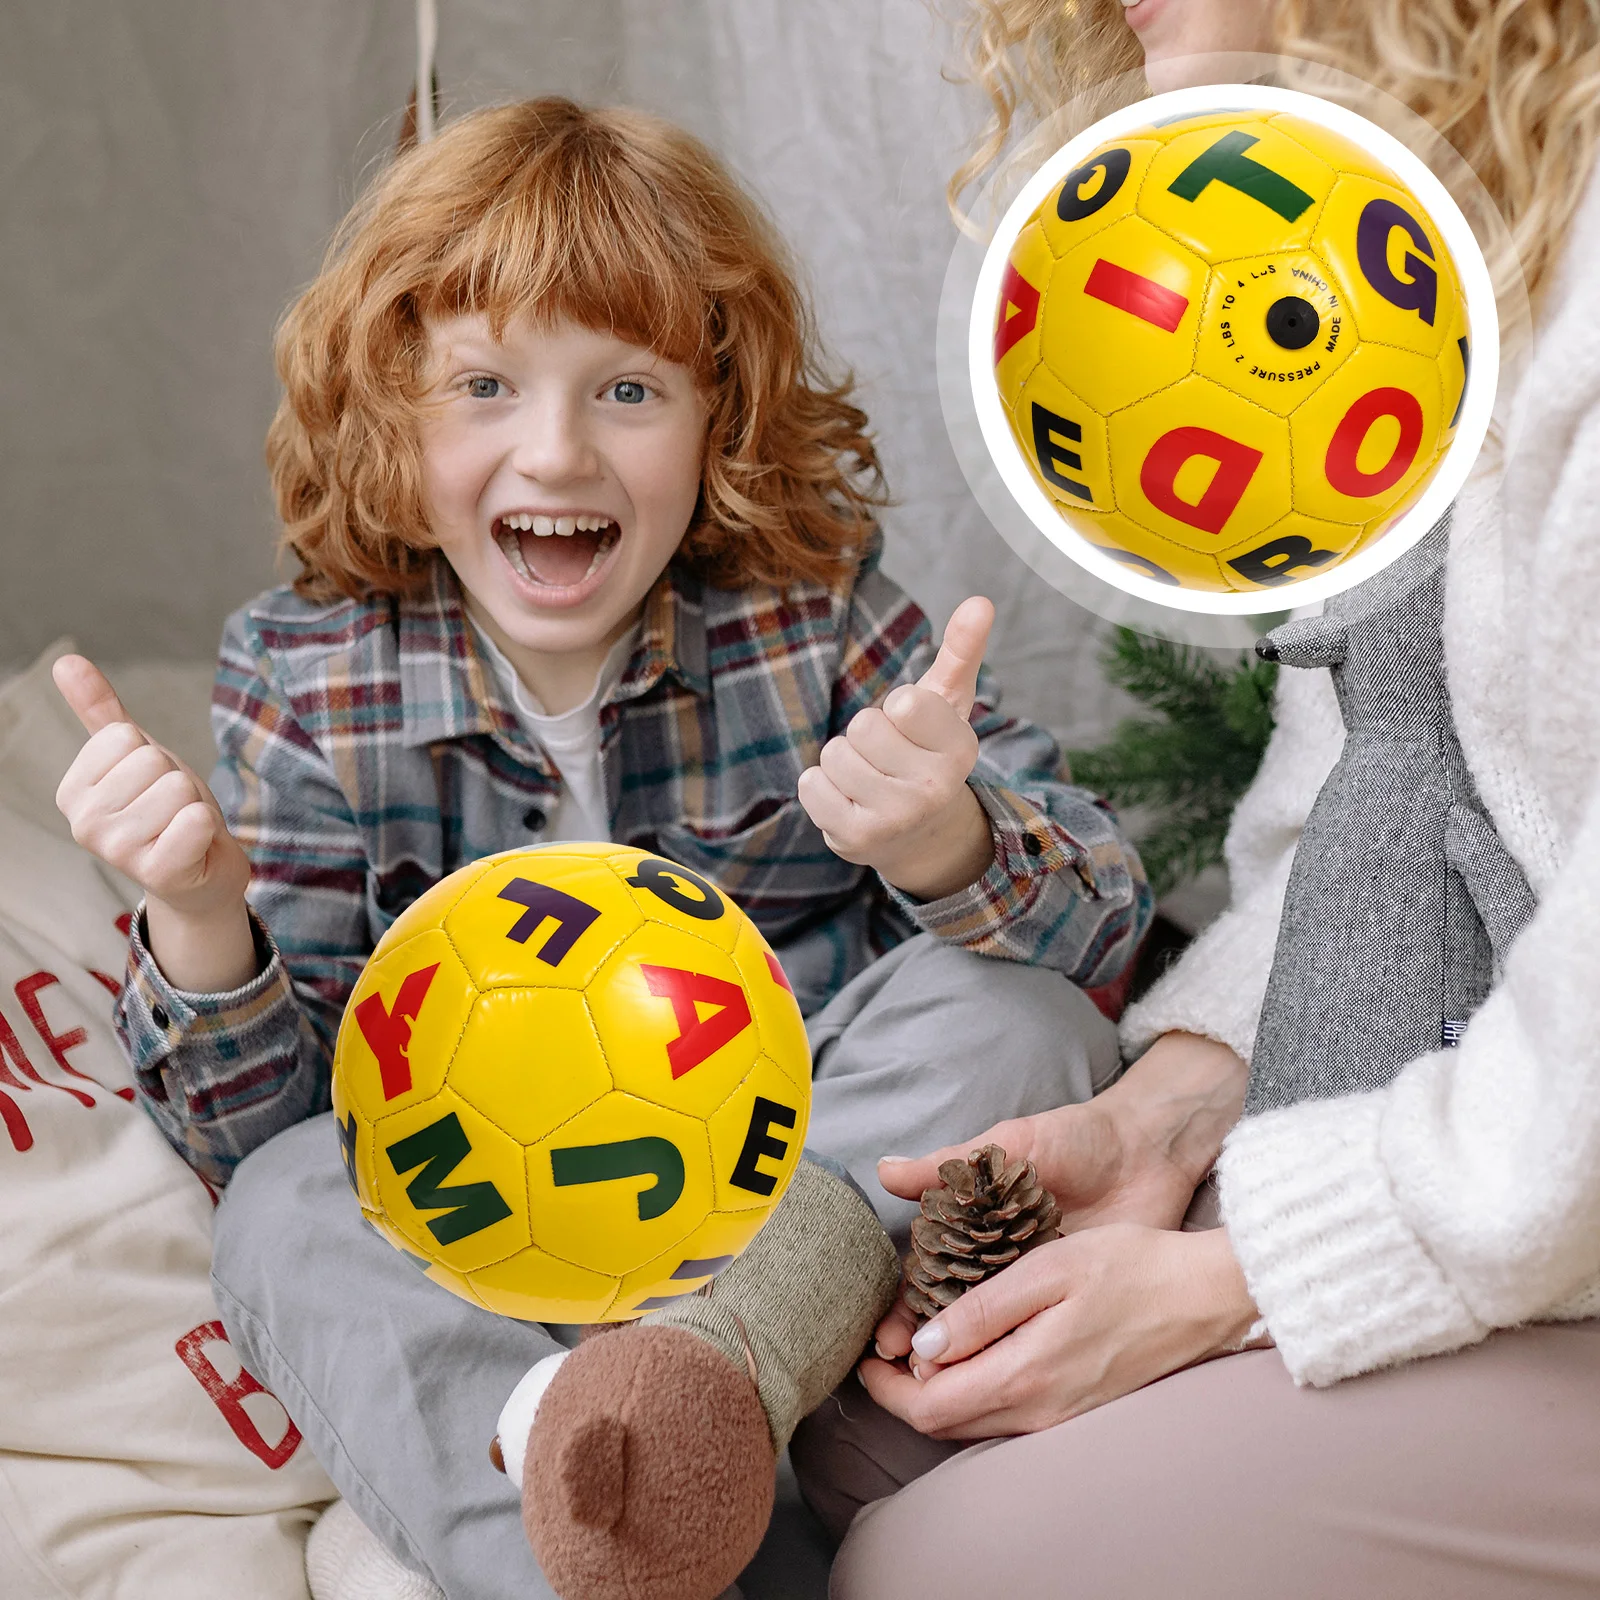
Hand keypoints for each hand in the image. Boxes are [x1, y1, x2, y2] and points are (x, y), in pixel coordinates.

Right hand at [54, 655, 255, 990]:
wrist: (202, 874)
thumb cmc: (167, 810)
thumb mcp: (136, 756)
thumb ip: (101, 711)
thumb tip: (66, 660)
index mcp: (72, 792)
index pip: (124, 736)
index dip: (154, 756)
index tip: (152, 786)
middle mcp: (84, 824)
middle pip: (153, 761)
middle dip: (177, 781)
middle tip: (174, 811)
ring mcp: (118, 853)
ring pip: (178, 789)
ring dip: (194, 805)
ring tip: (184, 828)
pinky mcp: (158, 873)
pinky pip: (194, 821)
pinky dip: (207, 827)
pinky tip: (196, 846)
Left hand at [798, 596, 996, 900]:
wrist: (919, 835)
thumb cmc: (926, 753)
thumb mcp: (947, 703)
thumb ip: (961, 650)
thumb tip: (980, 600)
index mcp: (960, 750)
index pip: (904, 702)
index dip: (898, 709)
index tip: (912, 730)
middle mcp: (933, 788)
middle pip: (863, 725)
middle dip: (866, 735)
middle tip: (886, 758)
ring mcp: (895, 818)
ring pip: (834, 754)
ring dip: (842, 761)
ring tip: (868, 780)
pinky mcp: (854, 839)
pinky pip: (810, 785)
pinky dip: (820, 787)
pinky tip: (848, 800)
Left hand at [857, 1225, 1258, 1439]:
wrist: (1205, 1296)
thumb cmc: (1129, 1266)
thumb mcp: (1047, 1270)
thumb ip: (981, 1311)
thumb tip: (922, 1344)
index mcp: (1024, 1376)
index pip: (928, 1409)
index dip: (885, 1386)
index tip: (865, 1352)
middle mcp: (1038, 1411)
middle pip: (943, 1424)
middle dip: (902, 1392)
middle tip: (882, 1347)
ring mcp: (1059, 1416)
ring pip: (972, 1423)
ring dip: (935, 1393)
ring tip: (917, 1343)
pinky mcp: (1074, 1408)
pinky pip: (1004, 1414)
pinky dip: (972, 1390)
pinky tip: (969, 1350)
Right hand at [872, 1031, 1247, 1359]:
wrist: (1146, 1150)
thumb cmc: (1074, 1139)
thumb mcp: (1009, 1144)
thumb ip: (948, 1162)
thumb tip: (884, 1170)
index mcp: (972, 1226)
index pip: (925, 1276)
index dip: (902, 1309)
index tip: (883, 1342)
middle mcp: (996, 1261)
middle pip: (948, 1315)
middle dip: (922, 1351)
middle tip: (902, 1379)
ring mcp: (1034, 1285)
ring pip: (988, 1336)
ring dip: (961, 1364)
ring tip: (936, 1393)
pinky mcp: (1070, 1300)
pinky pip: (1036, 1337)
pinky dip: (1013, 1360)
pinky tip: (996, 1384)